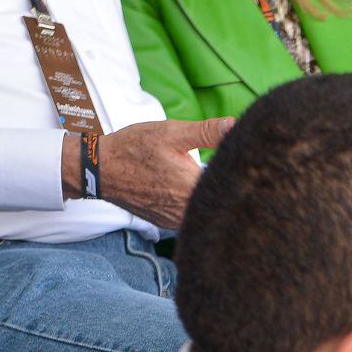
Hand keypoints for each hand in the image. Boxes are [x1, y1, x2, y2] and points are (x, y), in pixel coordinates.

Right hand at [65, 117, 231, 230]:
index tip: (251, 169)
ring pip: (206, 212)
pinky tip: (194, 192)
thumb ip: (208, 132)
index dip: (242, 178)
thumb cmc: (135, 148)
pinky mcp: (168, 224)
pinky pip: (190, 217)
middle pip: (222, 203)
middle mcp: (189, 212)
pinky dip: (195, 206)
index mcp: (195, 190)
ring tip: (215, 182)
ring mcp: (178, 222)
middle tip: (240, 175)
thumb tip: (237, 126)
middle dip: (230, 189)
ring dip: (212, 199)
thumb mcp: (172, 133)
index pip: (233, 189)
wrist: (100, 169)